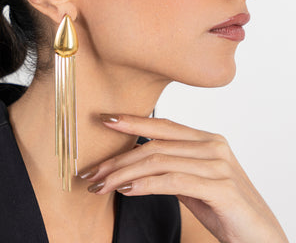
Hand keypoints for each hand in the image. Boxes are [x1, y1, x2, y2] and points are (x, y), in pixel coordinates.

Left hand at [78, 114, 288, 242]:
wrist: (260, 237)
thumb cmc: (223, 208)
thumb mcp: (192, 181)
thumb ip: (169, 165)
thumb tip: (132, 159)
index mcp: (206, 139)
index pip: (162, 125)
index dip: (132, 121)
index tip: (104, 120)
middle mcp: (213, 145)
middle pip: (155, 146)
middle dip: (118, 159)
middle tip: (92, 172)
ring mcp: (219, 164)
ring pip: (159, 161)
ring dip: (124, 174)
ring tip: (102, 185)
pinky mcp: (222, 187)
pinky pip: (173, 180)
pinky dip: (146, 184)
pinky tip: (127, 190)